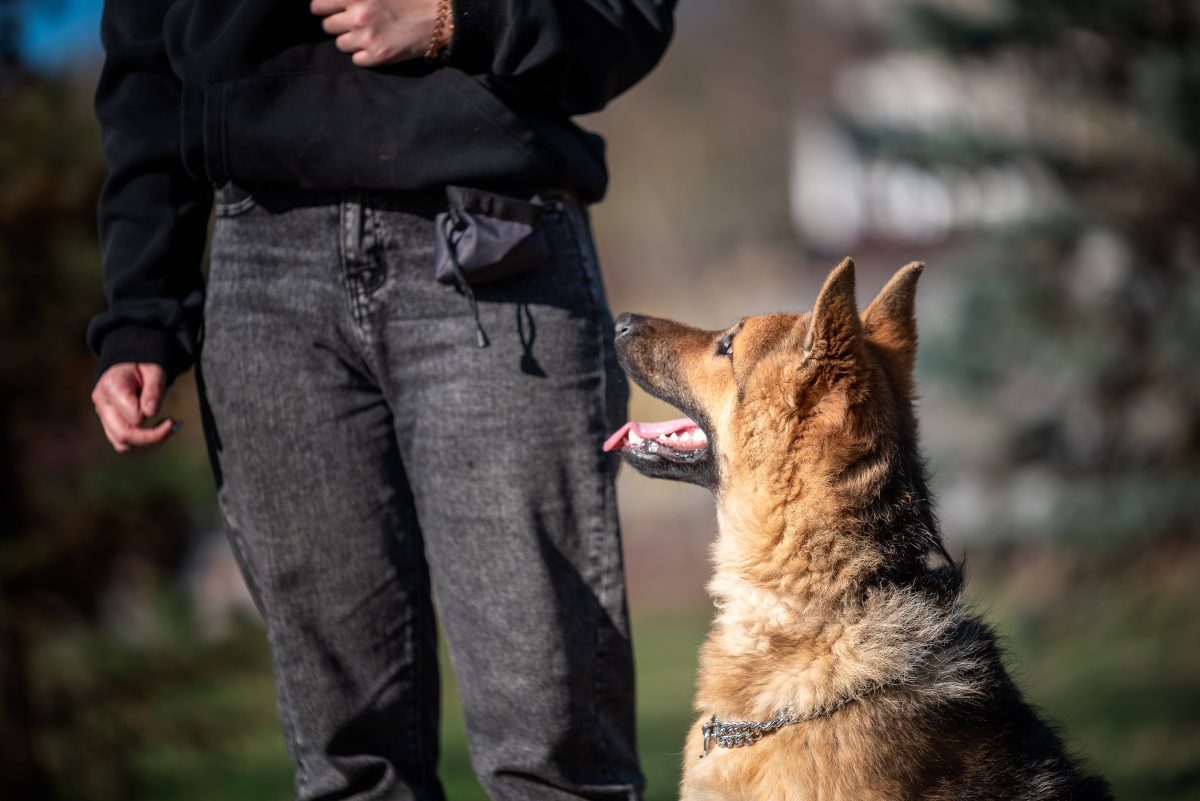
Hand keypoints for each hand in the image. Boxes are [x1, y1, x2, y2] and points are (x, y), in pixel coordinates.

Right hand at [91, 363, 178, 452]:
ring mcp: (103, 417)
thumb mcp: (154, 371)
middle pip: (123, 435)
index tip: (159, 402)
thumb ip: (154, 390)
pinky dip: (144, 444)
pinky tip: (159, 433)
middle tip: (173, 425)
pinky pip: (124, 444)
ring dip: (149, 443)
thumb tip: (151, 413)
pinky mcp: (109, 425)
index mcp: (111, 386)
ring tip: (169, 429)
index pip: (133, 415)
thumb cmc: (143, 367)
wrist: (129, 366)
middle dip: (152, 437)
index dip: (150, 413)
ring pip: (122, 445)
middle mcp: (102, 404)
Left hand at [310, 0, 439, 66]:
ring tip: (369, 34)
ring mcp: (367, 38)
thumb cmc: (406, 0)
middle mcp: (358, 16)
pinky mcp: (377, 56)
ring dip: (351, 41)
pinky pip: (356, 59)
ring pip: (341, 44)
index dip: (324, 9)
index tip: (333, 11)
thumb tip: (329, 3)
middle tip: (356, 23)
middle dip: (339, 25)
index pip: (317, 6)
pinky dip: (364, 55)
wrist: (435, 19)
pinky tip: (377, 46)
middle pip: (327, 27)